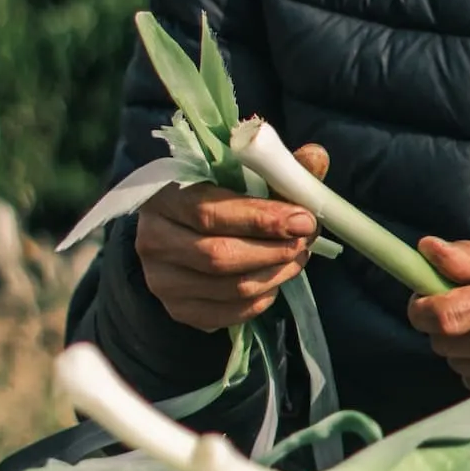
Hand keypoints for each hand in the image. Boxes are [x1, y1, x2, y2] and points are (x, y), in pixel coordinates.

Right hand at [135, 145, 330, 332]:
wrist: (174, 232)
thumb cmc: (211, 195)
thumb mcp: (237, 174)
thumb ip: (274, 167)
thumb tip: (316, 156)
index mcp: (162, 198)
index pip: (210, 212)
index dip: (261, 219)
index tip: (303, 220)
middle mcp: (153, 242)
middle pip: (219, 256)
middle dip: (273, 250)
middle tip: (304, 242)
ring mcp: (161, 282)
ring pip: (229, 288)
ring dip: (274, 275)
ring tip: (296, 258)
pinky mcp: (178, 310)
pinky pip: (229, 314)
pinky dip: (260, 300)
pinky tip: (273, 281)